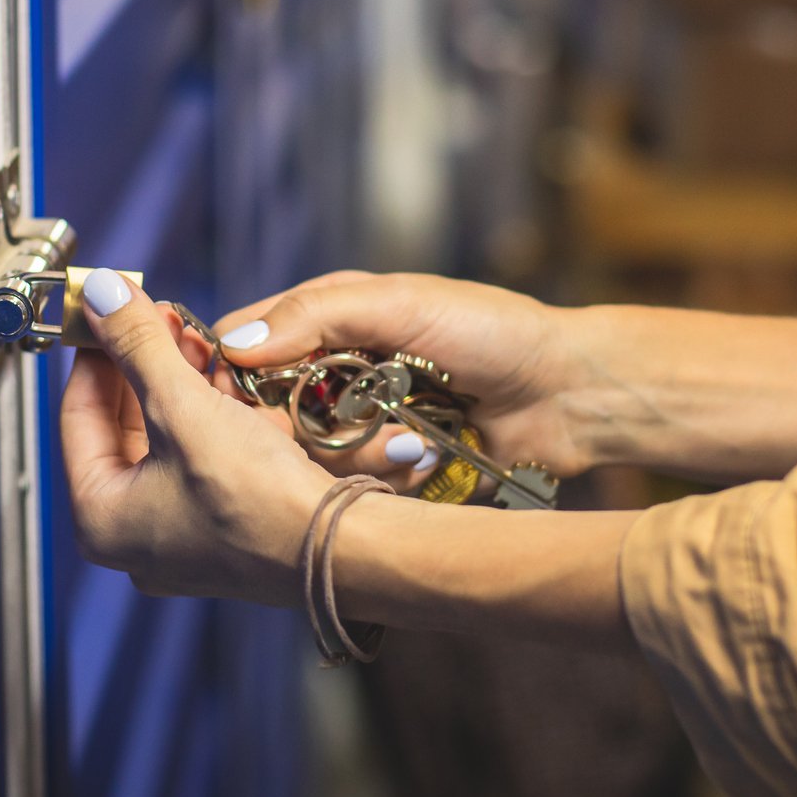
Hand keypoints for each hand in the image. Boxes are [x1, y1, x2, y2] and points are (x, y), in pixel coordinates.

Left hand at [60, 269, 330, 602]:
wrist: (340, 547)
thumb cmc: (257, 498)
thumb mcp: (183, 406)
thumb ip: (136, 344)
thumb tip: (99, 294)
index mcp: (100, 519)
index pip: (76, 415)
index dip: (95, 352)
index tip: (110, 309)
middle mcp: (133, 536)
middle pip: (121, 426)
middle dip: (144, 365)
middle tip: (162, 318)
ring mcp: (179, 535)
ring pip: (165, 439)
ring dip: (180, 383)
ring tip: (198, 339)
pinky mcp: (222, 527)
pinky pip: (200, 458)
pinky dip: (209, 417)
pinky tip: (227, 380)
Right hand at [211, 272, 594, 490]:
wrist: (567, 394)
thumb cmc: (491, 331)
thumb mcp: (401, 304)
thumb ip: (317, 316)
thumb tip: (233, 345)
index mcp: (326, 319)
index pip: (242, 346)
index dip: (229, 375)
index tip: (242, 400)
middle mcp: (331, 375)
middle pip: (263, 416)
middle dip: (301, 427)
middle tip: (346, 421)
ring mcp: (357, 427)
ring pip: (304, 462)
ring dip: (356, 455)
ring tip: (411, 440)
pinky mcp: (384, 473)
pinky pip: (350, 491)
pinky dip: (385, 479)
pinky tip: (425, 462)